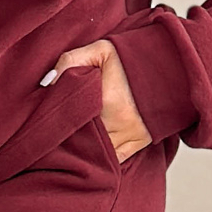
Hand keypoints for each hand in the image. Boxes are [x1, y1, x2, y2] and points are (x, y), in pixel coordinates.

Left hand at [44, 39, 152, 161]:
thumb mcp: (99, 49)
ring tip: (68, 149)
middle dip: (66, 141)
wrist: (168, 64)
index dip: (55, 123)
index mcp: (104, 100)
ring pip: (98, 154)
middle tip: (50, 139)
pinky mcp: (140, 141)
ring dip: (83, 153)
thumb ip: (69, 61)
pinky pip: (115, 161)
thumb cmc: (130, 57)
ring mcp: (130, 134)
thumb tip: (47, 84)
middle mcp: (117, 122)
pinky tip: (91, 157)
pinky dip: (102, 161)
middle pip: (81, 141)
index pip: (68, 120)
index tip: (44, 124)